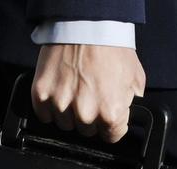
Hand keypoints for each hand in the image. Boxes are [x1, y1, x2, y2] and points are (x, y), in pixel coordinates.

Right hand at [31, 44, 145, 143]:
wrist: (87, 23)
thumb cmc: (111, 47)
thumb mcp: (134, 77)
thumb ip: (129, 101)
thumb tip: (126, 110)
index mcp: (110, 113)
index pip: (111, 137)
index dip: (111, 126)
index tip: (108, 117)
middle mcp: (85, 114)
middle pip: (86, 131)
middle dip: (90, 118)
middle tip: (91, 96)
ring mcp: (61, 105)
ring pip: (65, 125)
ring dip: (69, 114)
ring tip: (74, 92)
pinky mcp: (41, 95)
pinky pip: (44, 115)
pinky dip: (50, 108)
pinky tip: (59, 92)